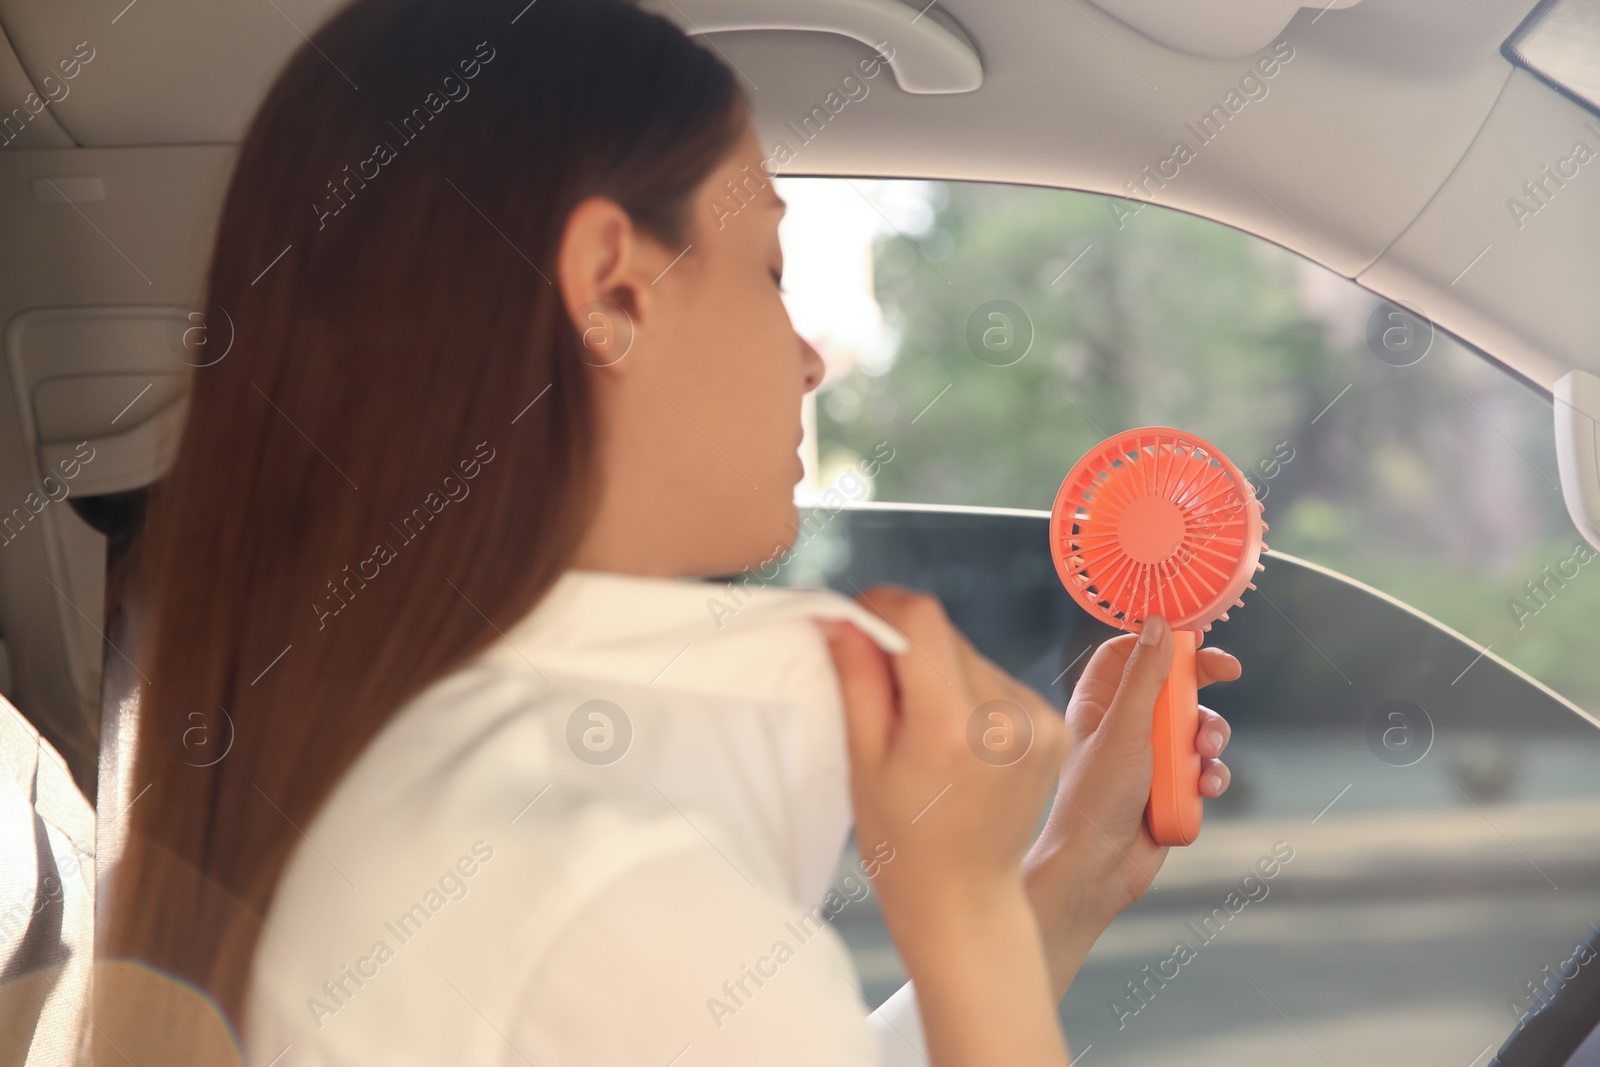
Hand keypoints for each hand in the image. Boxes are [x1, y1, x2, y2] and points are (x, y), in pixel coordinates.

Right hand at [820, 585, 1071, 1065]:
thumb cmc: (903, 843)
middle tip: (878, 692)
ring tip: (921, 730)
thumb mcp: (862, 760)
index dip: (881, 607)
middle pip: (944, 635)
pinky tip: (956, 740)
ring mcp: (1038, 721)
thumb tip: (842, 616)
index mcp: (950, 726)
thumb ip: (856, 678)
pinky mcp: (1055, 726)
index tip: (855, 623)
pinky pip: (997, 680)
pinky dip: (970, 693)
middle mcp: (1004, 717)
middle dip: (905, 647)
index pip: (920, 618)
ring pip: (970, 655)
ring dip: (938, 670)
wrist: (965, 899)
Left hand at [1023, 616, 1240, 999]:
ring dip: (1210, 737)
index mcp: (1100, 703)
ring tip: (1204, 755)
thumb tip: (1159, 624)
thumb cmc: (1096, 798)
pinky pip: (1203, 769)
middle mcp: (1125, 726)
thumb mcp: (1125, 729)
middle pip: (1174, 686)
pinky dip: (1210, 776)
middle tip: (1229, 670)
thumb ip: (1146, 677)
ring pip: (1196, 728)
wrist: (1098, 870)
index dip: (1161, 639)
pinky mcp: (1170, 790)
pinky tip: (1205, 789)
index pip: (1131, 653)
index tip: (1193, 631)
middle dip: (1202, 683)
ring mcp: (1150, 758)